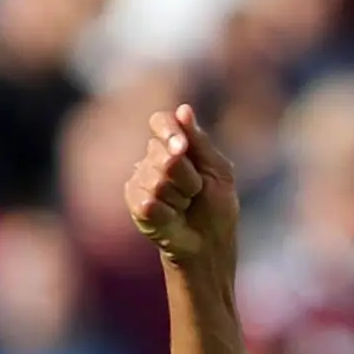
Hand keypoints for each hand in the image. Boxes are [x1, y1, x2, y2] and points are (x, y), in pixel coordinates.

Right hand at [126, 104, 240, 272]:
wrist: (209, 244)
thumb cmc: (216, 207)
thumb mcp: (219, 171)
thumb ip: (200, 141)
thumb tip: (183, 109)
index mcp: (174, 145)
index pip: (161, 122)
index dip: (168, 131)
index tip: (180, 146)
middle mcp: (153, 158)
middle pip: (163, 153)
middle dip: (188, 176)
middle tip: (196, 191)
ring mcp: (141, 179)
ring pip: (157, 179)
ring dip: (180, 197)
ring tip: (185, 206)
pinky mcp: (134, 202)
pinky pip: (147, 200)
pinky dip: (168, 212)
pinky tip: (172, 217)